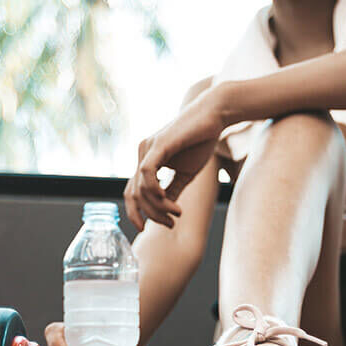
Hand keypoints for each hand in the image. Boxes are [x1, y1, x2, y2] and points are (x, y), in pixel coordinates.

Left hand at [124, 85, 227, 230]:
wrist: (213, 116)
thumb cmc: (201, 141)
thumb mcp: (186, 173)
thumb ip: (173, 190)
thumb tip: (165, 211)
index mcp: (146, 161)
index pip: (132, 193)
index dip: (136, 213)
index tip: (148, 229)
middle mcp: (142, 154)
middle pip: (134, 195)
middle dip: (150, 215)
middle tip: (170, 224)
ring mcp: (147, 148)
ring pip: (141, 188)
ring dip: (158, 207)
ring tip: (177, 213)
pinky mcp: (157, 144)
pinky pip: (146, 172)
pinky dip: (154, 190)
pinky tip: (167, 200)